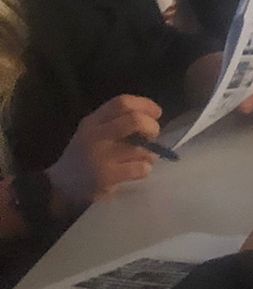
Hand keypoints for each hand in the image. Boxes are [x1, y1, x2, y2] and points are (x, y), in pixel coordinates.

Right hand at [48, 95, 162, 214]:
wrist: (60, 185)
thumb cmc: (85, 155)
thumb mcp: (94, 132)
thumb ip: (117, 122)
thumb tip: (152, 118)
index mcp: (93, 121)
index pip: (122, 102)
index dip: (145, 105)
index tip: (156, 113)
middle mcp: (95, 135)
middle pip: (135, 120)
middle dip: (152, 127)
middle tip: (152, 136)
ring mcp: (100, 156)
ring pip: (142, 148)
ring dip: (149, 154)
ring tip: (140, 159)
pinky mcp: (106, 176)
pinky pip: (141, 168)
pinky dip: (145, 169)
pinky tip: (135, 172)